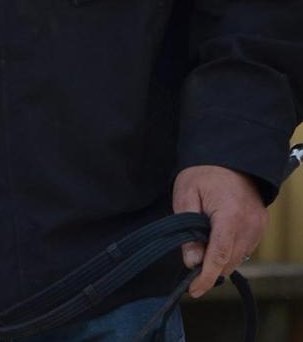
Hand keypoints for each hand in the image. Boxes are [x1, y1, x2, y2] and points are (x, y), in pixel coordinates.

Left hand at [172, 165, 267, 297]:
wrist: (230, 156)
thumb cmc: (203, 172)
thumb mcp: (186, 196)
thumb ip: (187, 230)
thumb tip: (191, 261)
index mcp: (229, 217)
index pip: (218, 257)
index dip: (205, 278)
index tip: (193, 290)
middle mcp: (249, 226)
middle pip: (228, 262)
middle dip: (209, 268)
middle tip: (191, 261)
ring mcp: (258, 227)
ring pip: (237, 258)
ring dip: (219, 260)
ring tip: (201, 246)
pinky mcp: (260, 226)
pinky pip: (244, 248)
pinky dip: (229, 251)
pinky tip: (215, 240)